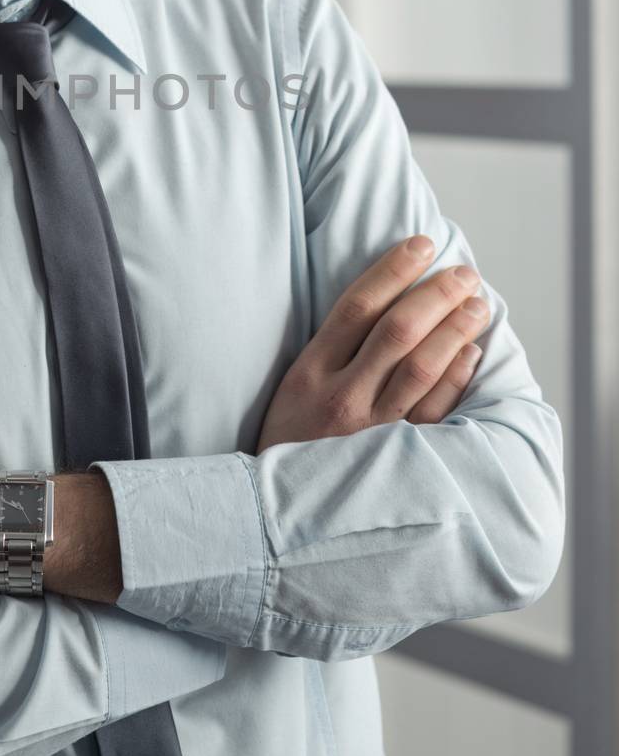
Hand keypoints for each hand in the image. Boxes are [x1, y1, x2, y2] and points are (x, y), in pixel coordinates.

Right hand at [255, 236, 488, 452]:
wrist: (278, 510)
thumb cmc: (291, 438)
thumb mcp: (294, 385)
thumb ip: (332, 349)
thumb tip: (384, 302)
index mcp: (311, 371)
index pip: (357, 306)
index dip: (393, 270)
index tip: (422, 245)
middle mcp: (341, 396)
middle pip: (396, 331)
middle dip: (435, 295)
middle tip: (463, 273)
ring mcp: (370, 429)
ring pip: (420, 368)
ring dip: (454, 330)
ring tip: (477, 305)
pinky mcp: (395, 458)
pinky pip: (433, 412)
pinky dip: (455, 378)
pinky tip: (471, 353)